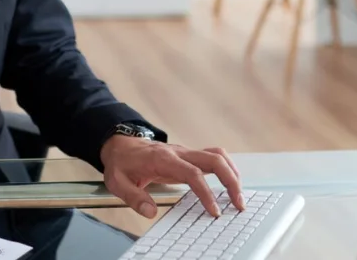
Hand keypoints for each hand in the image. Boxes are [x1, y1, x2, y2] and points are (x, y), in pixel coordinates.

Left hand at [100, 136, 243, 219]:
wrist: (120, 144)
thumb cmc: (121, 163)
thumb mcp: (117, 181)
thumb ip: (133, 197)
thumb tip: (150, 212)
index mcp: (163, 158)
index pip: (192, 173)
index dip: (206, 192)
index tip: (214, 210)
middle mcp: (178, 152)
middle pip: (213, 160)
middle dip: (230, 181)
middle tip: (238, 204)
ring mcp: (185, 152)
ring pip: (217, 156)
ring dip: (232, 174)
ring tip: (239, 196)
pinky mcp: (189, 155)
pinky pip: (214, 157)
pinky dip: (227, 169)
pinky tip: (231, 183)